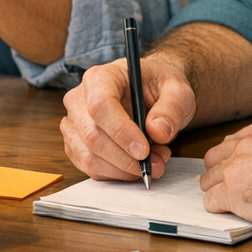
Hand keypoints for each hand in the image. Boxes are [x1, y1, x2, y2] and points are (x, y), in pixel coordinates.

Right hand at [61, 52, 195, 180]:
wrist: (152, 93)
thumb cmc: (159, 87)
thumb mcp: (177, 91)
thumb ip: (171, 109)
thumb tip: (158, 132)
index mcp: (100, 77)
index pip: (100, 105)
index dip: (121, 131)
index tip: (144, 150)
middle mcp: (80, 98)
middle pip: (92, 135)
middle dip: (126, 158)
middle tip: (157, 161)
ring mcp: (74, 122)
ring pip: (89, 156)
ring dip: (123, 169)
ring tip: (152, 161)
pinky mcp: (76, 143)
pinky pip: (91, 167)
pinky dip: (117, 173)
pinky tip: (136, 164)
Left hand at [200, 118, 251, 231]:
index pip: (233, 142)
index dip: (234, 158)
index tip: (238, 167)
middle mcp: (244, 146)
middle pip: (215, 158)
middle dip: (219, 172)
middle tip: (227, 184)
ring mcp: (234, 169)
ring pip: (209, 179)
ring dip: (216, 189)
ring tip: (227, 200)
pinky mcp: (231, 193)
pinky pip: (212, 201)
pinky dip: (218, 207)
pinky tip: (228, 212)